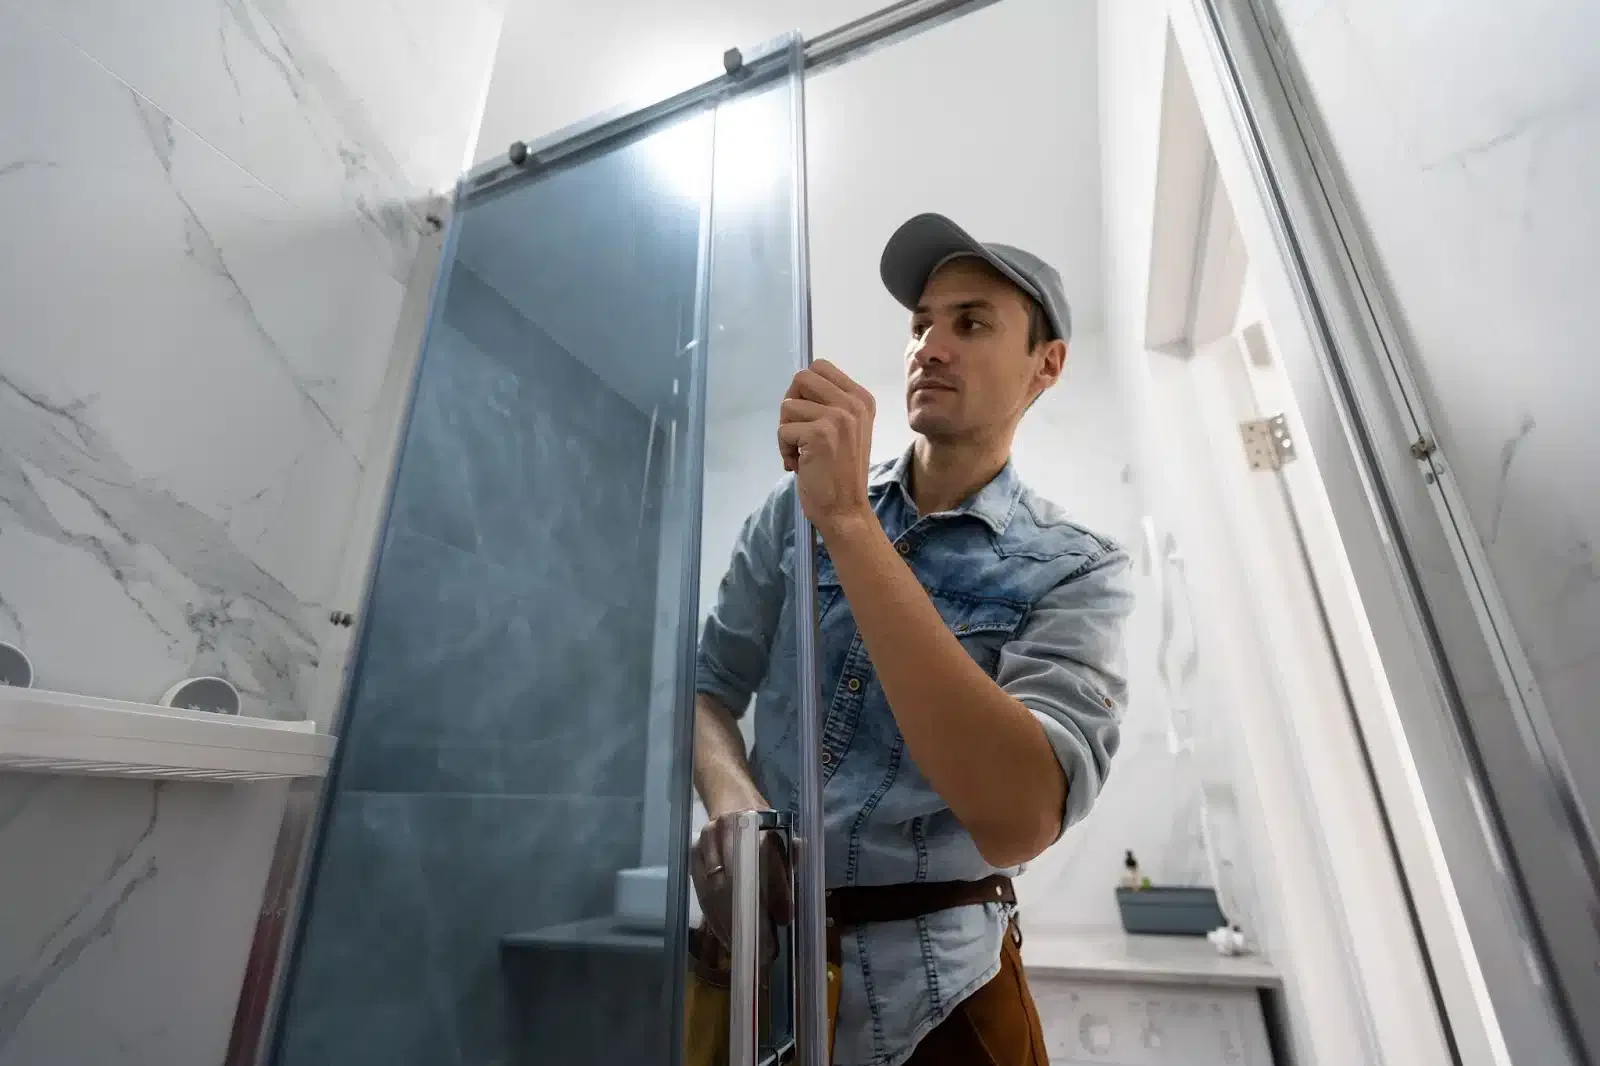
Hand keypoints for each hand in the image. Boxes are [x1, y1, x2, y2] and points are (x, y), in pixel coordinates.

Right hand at [690, 810, 792, 960]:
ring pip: (716, 891)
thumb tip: (797, 904)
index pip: (767, 860)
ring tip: (745, 950)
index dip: (777, 892)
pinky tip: (727, 937)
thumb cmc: (765, 825)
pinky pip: (702, 893)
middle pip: (737, 880)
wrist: (731, 800)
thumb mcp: (786, 837)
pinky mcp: (692, 855)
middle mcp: (730, 830)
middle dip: (750, 919)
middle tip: (765, 949)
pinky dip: (715, 919)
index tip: (785, 919)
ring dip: (731, 925)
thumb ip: (793, 863)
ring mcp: (707, 842)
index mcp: (759, 823)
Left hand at [778, 360, 874, 536]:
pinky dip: (784, 449)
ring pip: (788, 406)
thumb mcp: (846, 430)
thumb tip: (795, 388)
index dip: (803, 391)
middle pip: (801, 378)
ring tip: (802, 454)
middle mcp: (853, 403)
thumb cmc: (840, 473)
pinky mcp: (819, 433)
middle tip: (798, 431)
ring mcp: (838, 417)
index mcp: (861, 399)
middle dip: (791, 405)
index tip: (807, 417)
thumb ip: (829, 405)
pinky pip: (782, 430)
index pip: (820, 367)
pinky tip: (800, 465)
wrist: (846, 510)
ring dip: (786, 433)